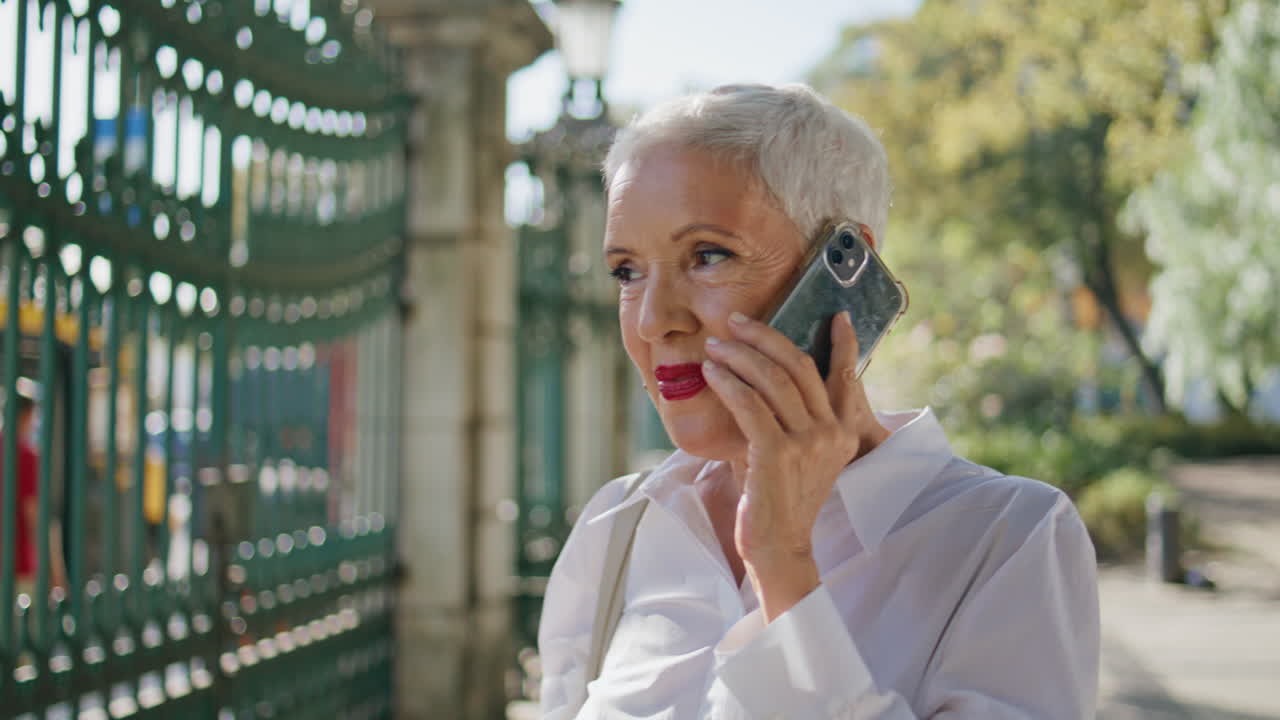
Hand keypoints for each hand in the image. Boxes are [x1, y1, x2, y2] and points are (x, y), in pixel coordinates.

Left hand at [702, 310, 887, 620]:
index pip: (844, 377)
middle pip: (798, 366)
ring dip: (739, 355)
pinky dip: (728, 382)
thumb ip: (795, 421)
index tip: (837, 315)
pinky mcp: (776, 454)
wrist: (779, 546)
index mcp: (842, 433)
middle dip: (765, 336)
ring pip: (772, 380)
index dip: (844, 344)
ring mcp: (806, 443)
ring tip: (716, 344)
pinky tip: (712, 373)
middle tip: (736, 321)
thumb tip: (764, 379)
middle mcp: (830, 433)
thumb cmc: (781, 500)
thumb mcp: (801, 457)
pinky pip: (749, 404)